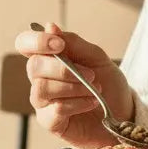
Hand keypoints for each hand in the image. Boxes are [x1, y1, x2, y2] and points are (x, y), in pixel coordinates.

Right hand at [14, 22, 132, 148]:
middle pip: (33, 67)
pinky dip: (77, 103)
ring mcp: (43, 102)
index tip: (60, 45)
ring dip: (73, 87)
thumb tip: (50, 26)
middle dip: (63, 69)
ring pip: (42, 89)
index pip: (25, 44)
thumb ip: (73, 43)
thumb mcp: (96, 57)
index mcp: (48, 58)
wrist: (123, 112)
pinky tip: (91, 102)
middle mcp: (40, 79)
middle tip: (91, 74)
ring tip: (94, 89)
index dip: (36, 41)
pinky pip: (55, 109)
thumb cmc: (107, 83)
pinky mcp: (50, 122)